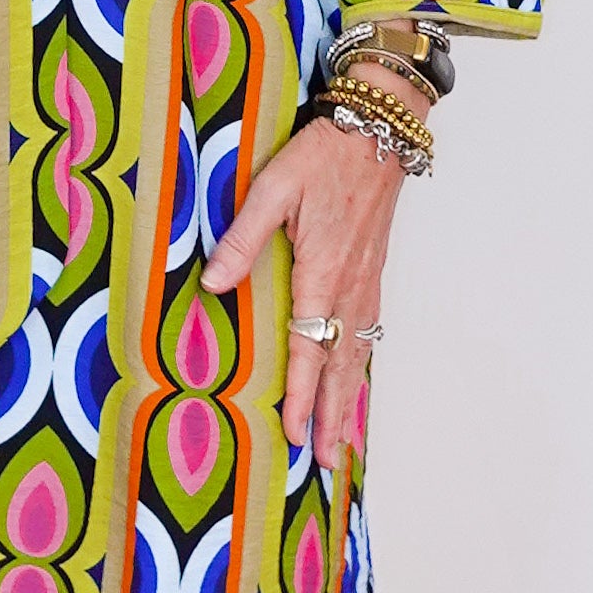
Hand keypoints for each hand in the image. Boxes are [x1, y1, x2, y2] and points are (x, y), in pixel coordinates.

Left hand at [207, 112, 400, 467]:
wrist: (380, 130)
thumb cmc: (324, 155)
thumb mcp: (273, 188)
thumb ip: (242, 238)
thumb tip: (213, 284)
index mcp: (321, 271)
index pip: (308, 347)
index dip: (300, 394)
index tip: (294, 433)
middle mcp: (349, 287)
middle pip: (341, 367)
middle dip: (333, 417)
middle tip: (327, 462)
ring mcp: (366, 283)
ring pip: (359, 357)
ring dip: (350, 403)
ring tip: (346, 444)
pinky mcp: (373, 274)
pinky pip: (369, 336)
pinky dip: (362, 370)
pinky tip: (356, 386)